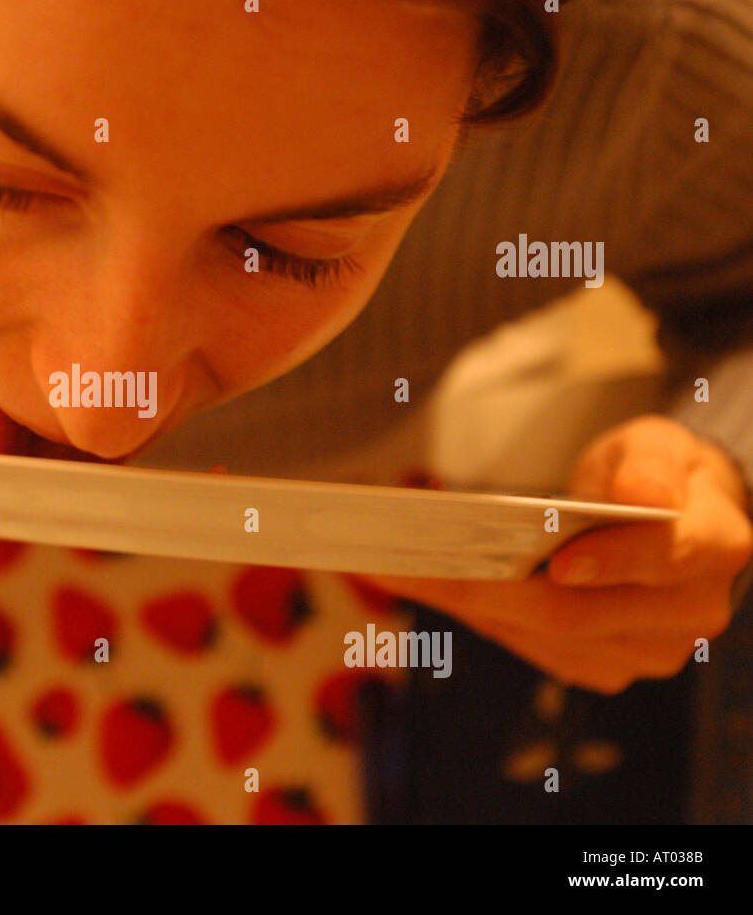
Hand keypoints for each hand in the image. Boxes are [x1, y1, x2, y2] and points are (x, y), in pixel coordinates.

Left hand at [353, 415, 752, 693]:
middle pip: (574, 612)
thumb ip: (650, 465)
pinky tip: (428, 587)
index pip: (664, 558)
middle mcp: (688, 613)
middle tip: (407, 562)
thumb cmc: (655, 472)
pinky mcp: (604, 665)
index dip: (608, 562)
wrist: (672, 519)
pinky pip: (530, 646)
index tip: (554, 560)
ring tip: (395, 571)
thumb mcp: (656, 444)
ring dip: (461, 605)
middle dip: (482, 588)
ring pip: (540, 637)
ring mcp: (646, 650)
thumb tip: (640, 495)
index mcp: (715, 547)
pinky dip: (476, 616)